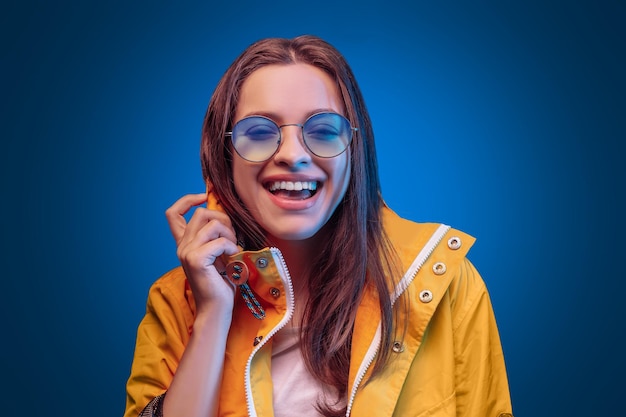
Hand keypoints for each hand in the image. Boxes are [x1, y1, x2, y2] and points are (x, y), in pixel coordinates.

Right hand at [165, 193, 240, 315]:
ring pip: (213, 224)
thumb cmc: (221, 283)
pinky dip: (232, 247)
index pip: (172, 213)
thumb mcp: (218, 254)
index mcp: (185, 244)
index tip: (205, 198)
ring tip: (233, 250)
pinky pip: (220, 241)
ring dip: (230, 234)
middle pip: (201, 213)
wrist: (216, 309)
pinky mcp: (196, 260)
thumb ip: (216, 236)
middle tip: (232, 239)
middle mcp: (182, 246)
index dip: (188, 200)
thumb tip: (226, 214)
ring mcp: (187, 253)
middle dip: (223, 219)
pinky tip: (234, 258)